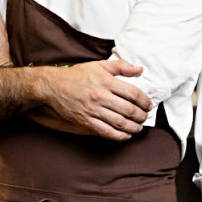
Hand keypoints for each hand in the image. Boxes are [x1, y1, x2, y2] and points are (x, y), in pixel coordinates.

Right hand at [35, 58, 151, 139]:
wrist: (53, 86)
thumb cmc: (77, 75)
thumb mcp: (99, 65)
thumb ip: (121, 66)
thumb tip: (140, 70)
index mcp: (106, 81)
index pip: (133, 93)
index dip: (145, 101)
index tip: (148, 105)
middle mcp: (101, 96)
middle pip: (129, 110)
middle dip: (141, 116)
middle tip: (145, 117)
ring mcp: (93, 110)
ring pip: (120, 123)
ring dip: (133, 127)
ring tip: (138, 127)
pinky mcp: (86, 121)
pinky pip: (106, 132)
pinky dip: (119, 136)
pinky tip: (125, 135)